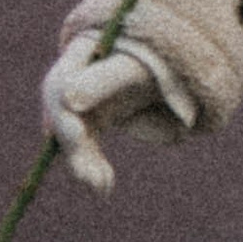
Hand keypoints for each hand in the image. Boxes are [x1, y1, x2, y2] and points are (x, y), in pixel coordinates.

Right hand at [41, 0, 200, 194]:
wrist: (182, 63)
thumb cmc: (161, 56)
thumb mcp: (138, 66)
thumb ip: (106, 79)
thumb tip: (69, 100)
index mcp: (82, 53)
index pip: (60, 85)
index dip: (64, 114)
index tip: (77, 138)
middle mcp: (76, 76)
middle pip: (62, 113)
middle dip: (75, 146)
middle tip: (91, 178)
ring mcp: (83, 98)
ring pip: (72, 134)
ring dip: (83, 162)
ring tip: (102, 188)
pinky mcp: (94, 117)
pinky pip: (86, 144)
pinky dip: (93, 164)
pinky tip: (104, 187)